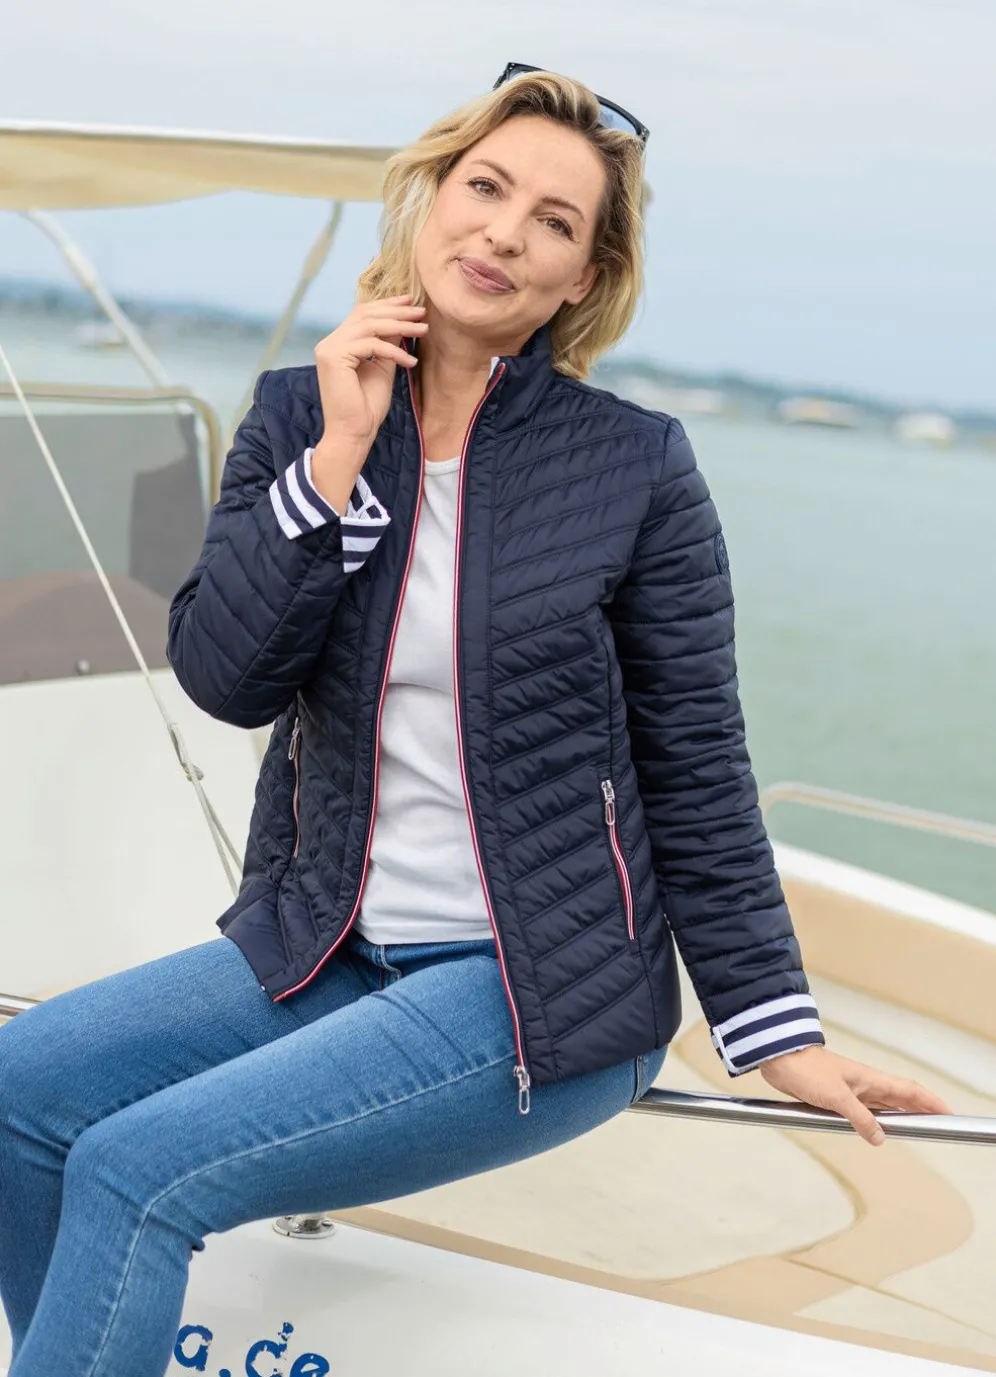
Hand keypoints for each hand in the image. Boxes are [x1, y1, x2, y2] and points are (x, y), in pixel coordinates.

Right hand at [313, 295, 427, 452]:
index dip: (387, 305)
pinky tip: (410, 362)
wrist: (354, 433)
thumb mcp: (383, 368)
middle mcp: (330, 342)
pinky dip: (394, 351)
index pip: (362, 314)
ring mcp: (329, 348)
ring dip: (401, 326)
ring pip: (370, 325)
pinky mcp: (333, 357)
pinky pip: (371, 344)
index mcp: (338, 344)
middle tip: (422, 312)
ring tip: (424, 330)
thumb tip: (403, 321)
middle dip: (397, 311)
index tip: (411, 302)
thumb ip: (388, 344)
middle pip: (365, 314)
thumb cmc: (367, 407)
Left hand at [759, 1045, 951, 1145]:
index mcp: (870, 1079)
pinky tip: (877, 1130)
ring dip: (899, 1116)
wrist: (780, 1059)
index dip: (930, 1101)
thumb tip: (880, 1137)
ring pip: (883, 1106)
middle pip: (900, 1099)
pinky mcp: (836, 1097)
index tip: (949, 1113)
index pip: (909, 1090)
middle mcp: (865, 1084)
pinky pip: (864, 1111)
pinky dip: (875, 1121)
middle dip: (921, 1111)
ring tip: (915, 1130)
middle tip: (939, 1125)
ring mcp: (851, 1090)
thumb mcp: (837, 1098)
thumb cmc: (807, 1070)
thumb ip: (860, 1118)